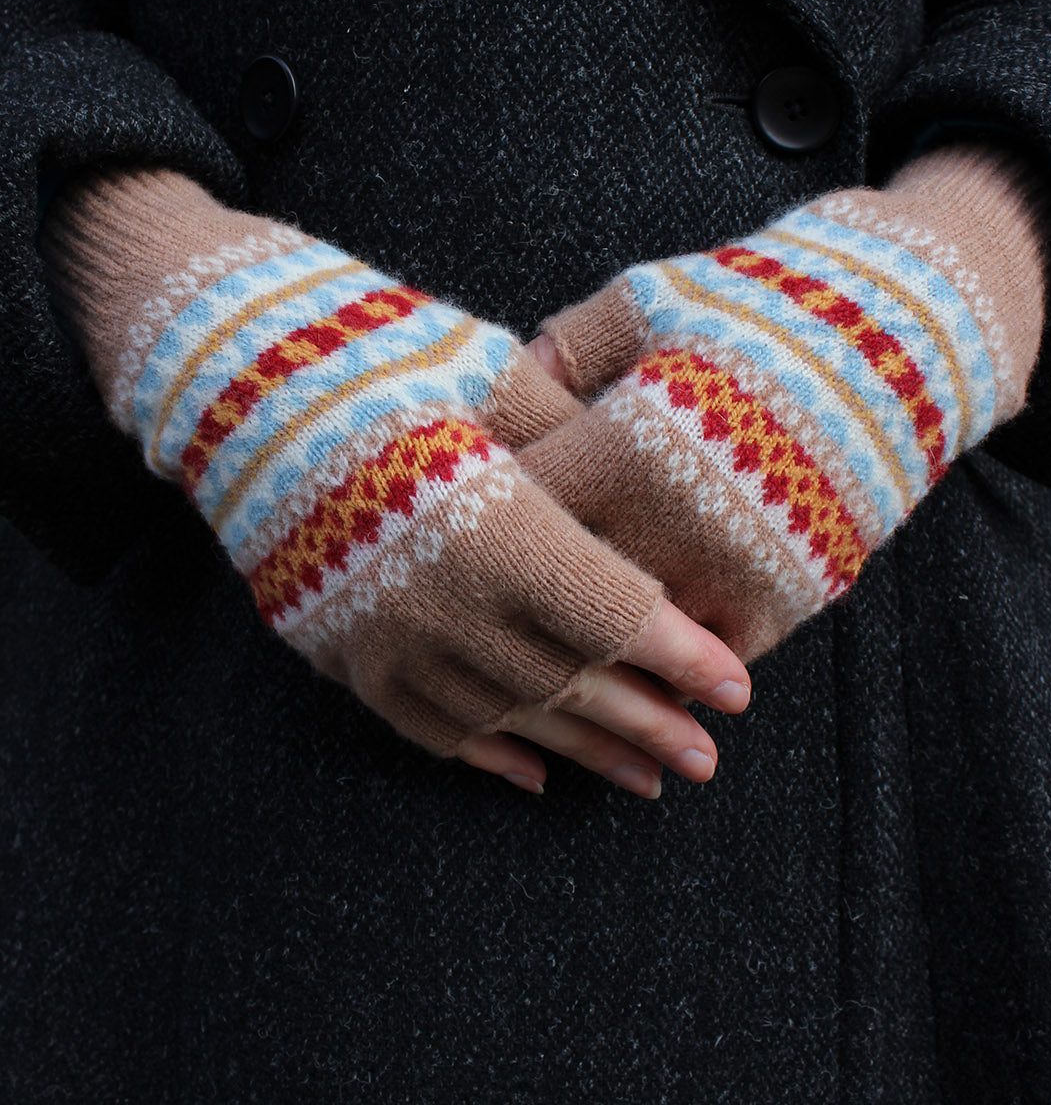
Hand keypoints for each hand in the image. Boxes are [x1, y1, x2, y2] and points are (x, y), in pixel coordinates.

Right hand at [77, 167, 750, 773]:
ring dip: (581, 752)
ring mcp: (384, 637)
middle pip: (570, 681)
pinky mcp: (341, 650)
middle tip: (708, 758)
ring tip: (645, 779)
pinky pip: (426, 724)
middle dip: (648, 722)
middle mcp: (442, 600)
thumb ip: (573, 437)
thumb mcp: (488, 371)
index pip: (612, 614)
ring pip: (506, 717)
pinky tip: (534, 775)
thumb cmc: (375, 355)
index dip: (680, 655)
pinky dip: (487, 753)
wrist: (230, 381)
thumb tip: (646, 489)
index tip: (737, 687)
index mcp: (493, 526)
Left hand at [517, 150, 1038, 665]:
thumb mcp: (651, 302)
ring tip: (530, 660)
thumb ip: (566, 348)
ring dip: (584, 652)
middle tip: (466, 609)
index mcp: (627, 449)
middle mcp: (675, 526)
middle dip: (510, 601)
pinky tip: (632, 661)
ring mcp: (736, 571)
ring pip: (630, 643)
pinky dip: (668, 658)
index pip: (515, 511)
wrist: (902, 336)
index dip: (467, 519)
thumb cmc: (760, 304)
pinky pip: (706, 651)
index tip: (431, 524)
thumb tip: (501, 384)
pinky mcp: (788, 596)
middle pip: (561, 595)